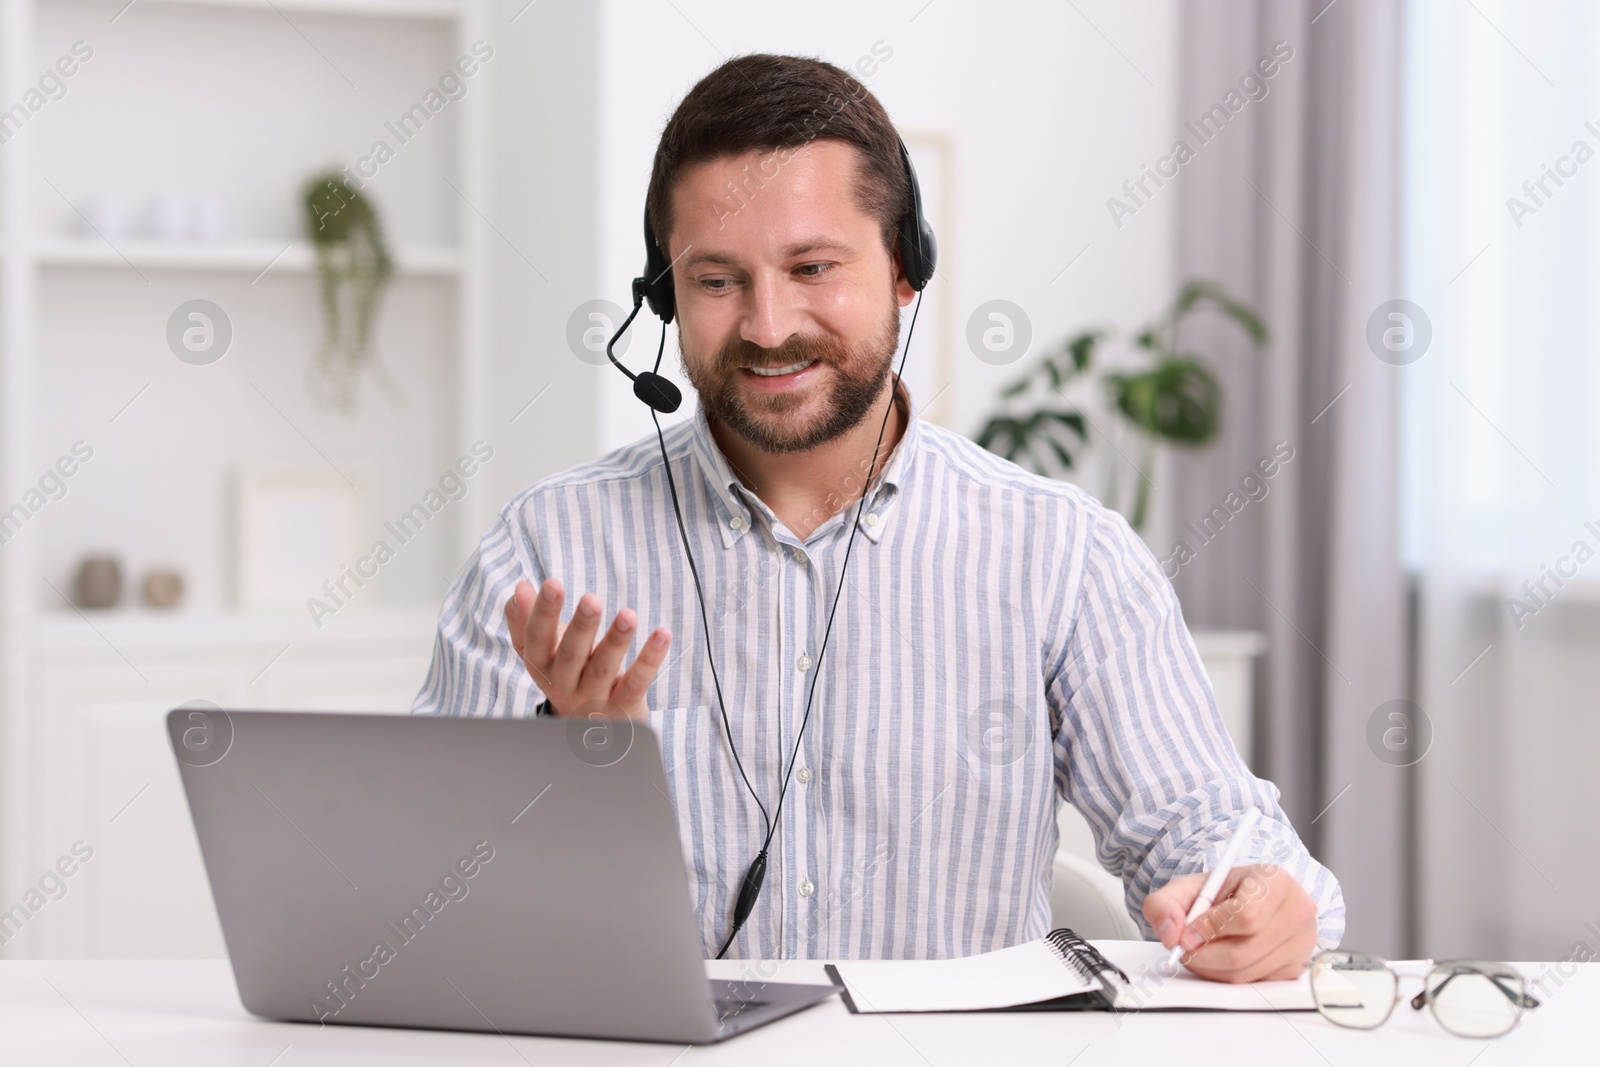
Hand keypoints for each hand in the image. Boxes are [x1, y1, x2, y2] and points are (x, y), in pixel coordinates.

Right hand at [504, 578, 671, 719]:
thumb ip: (527, 621)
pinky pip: (636, 683)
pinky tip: (662, 634)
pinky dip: (650, 659)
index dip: (542, 612)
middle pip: (570, 655)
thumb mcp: (544, 651)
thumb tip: (520, 589)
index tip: (552, 583)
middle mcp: (564, 684)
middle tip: (591, 599)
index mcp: (542, 665)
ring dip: (615, 641)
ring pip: (603, 669)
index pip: (536, 638)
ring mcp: (593, 699)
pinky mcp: (623, 707)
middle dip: (581, 627)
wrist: (590, 728)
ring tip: (628, 615)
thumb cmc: (568, 675)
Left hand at [1143, 863, 1318, 982]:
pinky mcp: (1297, 967)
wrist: (1246, 898)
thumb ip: (1165, 904)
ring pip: (1247, 972)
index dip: (1209, 929)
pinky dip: (1229, 976)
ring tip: (1201, 950)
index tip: (1188, 932)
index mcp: (1275, 881)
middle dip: (1204, 955)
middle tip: (1186, 948)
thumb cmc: (1222, 892)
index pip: (1245, 915)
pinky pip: (1255, 983)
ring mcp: (1302, 941)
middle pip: (1244, 951)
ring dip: (1212, 968)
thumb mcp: (1187, 887)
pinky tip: (1221, 956)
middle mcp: (1297, 910)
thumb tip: (1169, 933)